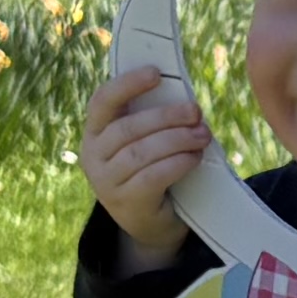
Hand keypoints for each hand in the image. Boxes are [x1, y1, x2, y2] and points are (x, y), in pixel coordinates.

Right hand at [80, 65, 211, 266]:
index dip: (127, 84)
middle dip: (166, 117)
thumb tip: (185, 98)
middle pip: (128, 128)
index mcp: (95, 132)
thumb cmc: (150, 171)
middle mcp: (94, 156)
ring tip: (202, 136)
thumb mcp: (145, 143)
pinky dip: (176, 164)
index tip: (156, 73)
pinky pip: (151, 177)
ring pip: (140, 153)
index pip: (103, 101)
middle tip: (196, 113)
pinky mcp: (126, 203)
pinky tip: (194, 158)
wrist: (150, 224)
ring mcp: (106, 182)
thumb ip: (153, 122)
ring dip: (176, 140)